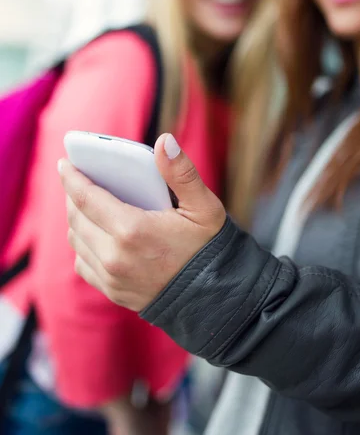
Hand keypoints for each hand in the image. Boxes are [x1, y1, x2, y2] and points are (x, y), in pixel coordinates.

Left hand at [58, 133, 225, 311]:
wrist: (215, 299)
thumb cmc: (209, 247)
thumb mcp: (204, 206)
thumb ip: (181, 172)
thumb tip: (164, 140)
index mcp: (133, 230)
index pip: (86, 197)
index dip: (72, 177)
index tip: (64, 163)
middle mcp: (115, 256)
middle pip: (76, 217)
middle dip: (73, 195)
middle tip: (79, 180)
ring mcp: (111, 278)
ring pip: (76, 240)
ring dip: (77, 219)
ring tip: (86, 203)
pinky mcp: (112, 292)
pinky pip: (83, 263)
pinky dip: (84, 244)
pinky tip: (97, 233)